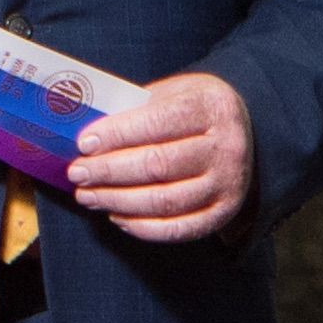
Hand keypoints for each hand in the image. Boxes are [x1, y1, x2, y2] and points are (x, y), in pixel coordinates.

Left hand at [69, 72, 253, 242]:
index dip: (117, 134)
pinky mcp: (222, 212)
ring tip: (88, 195)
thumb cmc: (194, 112)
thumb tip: (89, 138)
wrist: (244, 133)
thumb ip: (136, 110)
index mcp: (213, 107)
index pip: (158, 122)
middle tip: (78, 173)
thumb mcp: (172, 93)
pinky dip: (143, 227)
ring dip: (118, 201)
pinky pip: (178, 228)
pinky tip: (117, 216)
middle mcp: (227, 147)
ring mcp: (228, 183)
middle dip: (109, 171)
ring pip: (164, 200)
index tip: (84, 144)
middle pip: (158, 164)